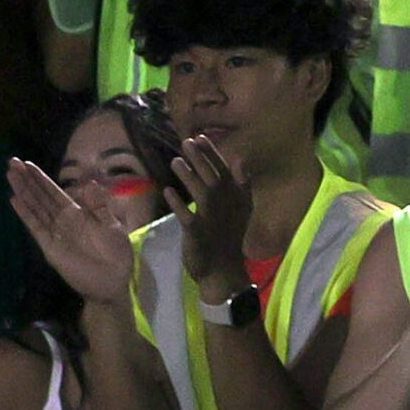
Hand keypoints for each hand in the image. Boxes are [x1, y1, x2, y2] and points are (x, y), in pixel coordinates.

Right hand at [8, 158, 133, 305]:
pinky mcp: (50, 246)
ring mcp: (54, 233)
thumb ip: (99, 205)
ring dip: (23, 191)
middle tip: (11, 162)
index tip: (27, 164)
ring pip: (35, 208)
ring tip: (10, 175)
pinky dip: (26, 214)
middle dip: (27, 180)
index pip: (55, 192)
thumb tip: (89, 182)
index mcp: (78, 214)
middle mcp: (62, 221)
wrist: (113, 281)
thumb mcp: (112, 225)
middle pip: (41, 196)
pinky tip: (15, 200)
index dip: (41, 179)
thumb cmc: (116, 254)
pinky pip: (36, 227)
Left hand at [165, 136, 254, 294]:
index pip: (224, 170)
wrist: (223, 270)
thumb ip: (239, 184)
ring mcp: (212, 219)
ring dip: (188, 176)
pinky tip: (168, 192)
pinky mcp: (197, 233)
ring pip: (200, 193)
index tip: (200, 138)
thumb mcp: (241, 209)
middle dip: (200, 159)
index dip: (212, 154)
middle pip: (212, 177)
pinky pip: (187, 216)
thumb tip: (239, 158)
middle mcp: (226, 206)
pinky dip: (178, 204)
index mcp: (236, 198)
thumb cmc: (228, 237)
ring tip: (175, 161)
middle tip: (186, 142)